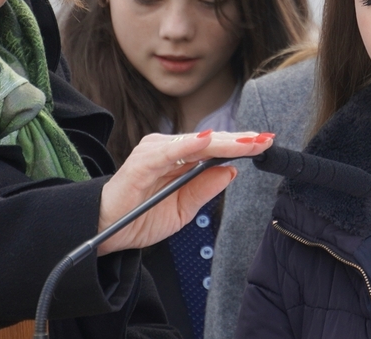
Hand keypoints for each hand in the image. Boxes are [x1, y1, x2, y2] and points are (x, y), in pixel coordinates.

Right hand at [96, 130, 272, 254]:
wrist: (105, 232)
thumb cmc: (139, 217)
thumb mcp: (182, 209)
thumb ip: (204, 189)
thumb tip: (232, 171)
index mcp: (178, 159)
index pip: (214, 148)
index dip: (240, 145)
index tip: (266, 143)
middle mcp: (168, 149)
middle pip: (210, 141)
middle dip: (239, 140)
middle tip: (265, 139)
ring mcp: (154, 152)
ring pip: (195, 142)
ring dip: (222, 141)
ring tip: (247, 142)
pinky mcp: (142, 162)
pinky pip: (169, 151)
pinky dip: (189, 146)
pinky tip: (208, 142)